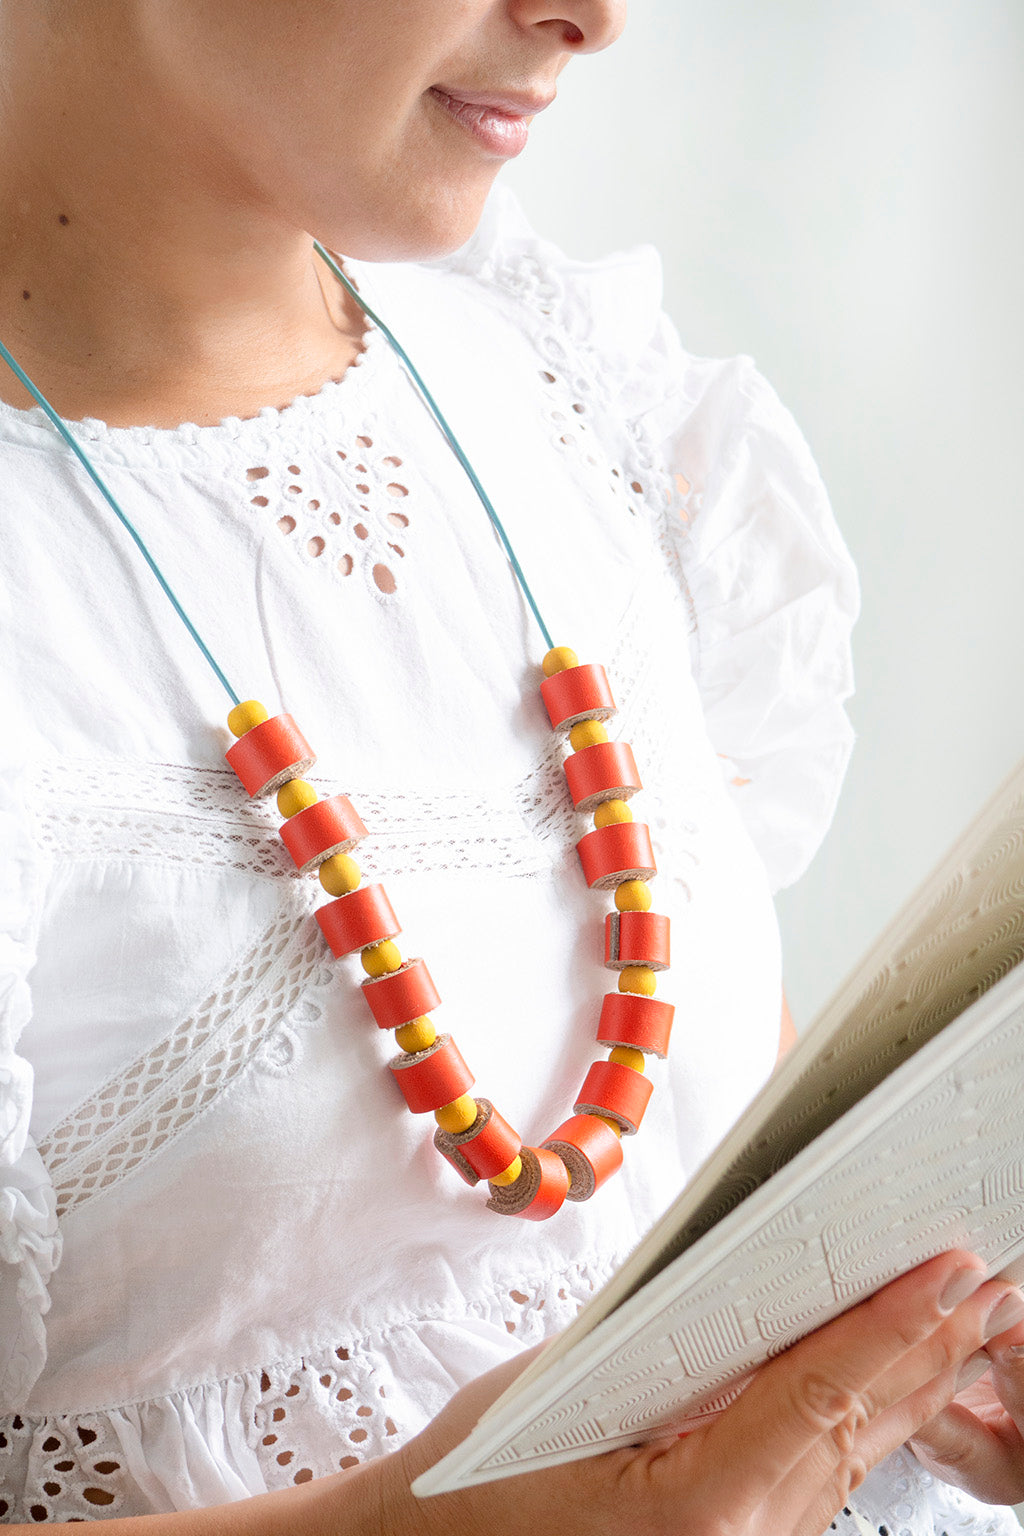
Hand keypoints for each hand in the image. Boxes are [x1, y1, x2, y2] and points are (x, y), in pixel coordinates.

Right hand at [375, 1252, 1023, 1535]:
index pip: (819, 1395)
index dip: (890, 1324)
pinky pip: (828, 1482)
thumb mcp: (566, 1390)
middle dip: (936, 1346)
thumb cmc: (484, 1488)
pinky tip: (904, 1382)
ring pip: (858, 1458)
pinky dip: (875, 1421)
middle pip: (861, 1428)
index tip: (945, 1267)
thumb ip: (671, 1349)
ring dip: (921, 1381)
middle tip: (991, 1275)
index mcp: (698, 1513)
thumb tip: (756, 1288)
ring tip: (973, 1315)